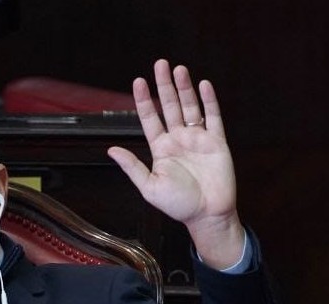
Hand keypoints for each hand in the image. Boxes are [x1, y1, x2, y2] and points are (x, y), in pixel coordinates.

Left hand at [108, 59, 244, 269]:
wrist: (208, 215)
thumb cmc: (179, 205)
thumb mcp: (149, 187)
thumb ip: (132, 167)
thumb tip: (111, 150)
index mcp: (161, 149)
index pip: (150, 118)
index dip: (144, 100)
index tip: (138, 81)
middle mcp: (178, 140)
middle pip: (170, 106)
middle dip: (164, 85)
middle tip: (160, 64)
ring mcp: (198, 139)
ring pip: (190, 107)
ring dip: (185, 88)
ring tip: (179, 70)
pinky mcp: (217, 143)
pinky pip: (213, 117)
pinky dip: (209, 101)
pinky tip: (204, 85)